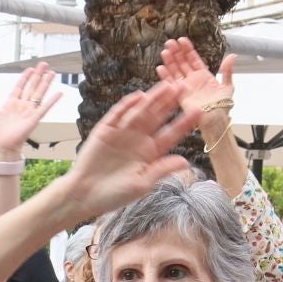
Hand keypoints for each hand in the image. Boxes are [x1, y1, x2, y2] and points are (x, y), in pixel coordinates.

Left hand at [0, 64, 59, 158]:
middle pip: (31, 87)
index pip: (19, 87)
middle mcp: (21, 107)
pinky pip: (44, 108)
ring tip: (52, 73)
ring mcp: (28, 113)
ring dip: (45, 83)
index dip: (25, 78)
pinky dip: (52, 101)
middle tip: (44, 65)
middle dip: (38, 76)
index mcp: (10, 105)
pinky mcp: (34, 119)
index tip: (30, 69)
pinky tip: (59, 93)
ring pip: (38, 94)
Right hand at [60, 81, 200, 216]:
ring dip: (153, 99)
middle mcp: (138, 140)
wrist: (83, 195)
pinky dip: (127, 105)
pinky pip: (118, 114)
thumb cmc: (113, 195)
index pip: (170, 134)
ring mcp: (122, 133)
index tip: (199, 111)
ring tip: (167, 86)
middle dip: (170, 103)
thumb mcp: (142, 184)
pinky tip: (139, 96)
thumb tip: (185, 161)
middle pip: (157, 118)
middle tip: (185, 87)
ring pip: (141, 112)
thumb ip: (162, 170)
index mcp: (150, 154)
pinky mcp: (105, 130)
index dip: (184, 123)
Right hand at [156, 38, 235, 133]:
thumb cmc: (222, 106)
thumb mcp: (228, 86)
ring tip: (165, 51)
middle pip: (182, 63)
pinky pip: (171, 84)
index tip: (182, 40)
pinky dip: (165, 76)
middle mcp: (193, 80)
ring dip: (169, 61)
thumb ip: (227, 71)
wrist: (215, 119)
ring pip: (175, 71)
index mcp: (204, 76)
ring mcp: (185, 88)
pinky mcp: (179, 96)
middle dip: (176, 52)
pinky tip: (161, 67)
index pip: (193, 59)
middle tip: (170, 42)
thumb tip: (232, 56)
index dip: (188, 50)